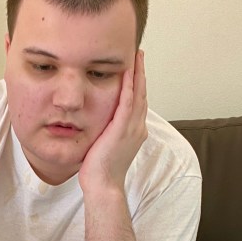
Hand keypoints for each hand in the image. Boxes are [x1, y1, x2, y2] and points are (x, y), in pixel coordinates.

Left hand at [79, 50, 147, 192]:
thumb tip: (99, 125)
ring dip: (137, 73)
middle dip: (141, 73)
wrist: (104, 186)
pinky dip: (129, 85)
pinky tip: (127, 70)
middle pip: (141, 94)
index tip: (135, 68)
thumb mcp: (106, 147)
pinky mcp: (122, 129)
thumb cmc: (100, 172)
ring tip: (136, 55)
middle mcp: (137, 127)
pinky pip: (127, 102)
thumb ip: (107, 132)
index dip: (137, 84)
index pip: (137, 102)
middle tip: (139, 54)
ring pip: (138, 94)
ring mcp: (132, 128)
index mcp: (134, 132)